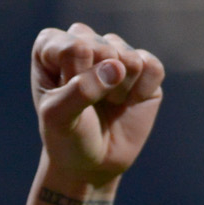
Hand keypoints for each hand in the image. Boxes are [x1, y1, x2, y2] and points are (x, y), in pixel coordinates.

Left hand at [30, 23, 164, 186]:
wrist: (92, 163)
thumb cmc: (66, 136)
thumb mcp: (59, 118)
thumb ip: (80, 90)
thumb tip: (117, 67)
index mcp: (51, 46)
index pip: (74, 47)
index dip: (74, 79)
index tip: (64, 99)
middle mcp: (84, 41)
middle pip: (102, 47)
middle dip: (98, 84)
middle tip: (88, 105)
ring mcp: (115, 51)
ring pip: (129, 57)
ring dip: (119, 90)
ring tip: (107, 103)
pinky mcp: (144, 67)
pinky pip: (152, 68)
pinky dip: (142, 92)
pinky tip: (129, 102)